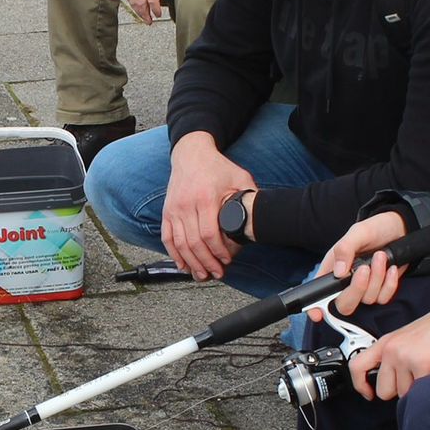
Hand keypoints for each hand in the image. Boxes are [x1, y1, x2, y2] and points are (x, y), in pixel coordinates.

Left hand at [124, 0, 185, 24]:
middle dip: (139, 13)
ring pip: (141, 3)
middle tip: (146, 20)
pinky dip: (154, 9)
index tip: (139, 13)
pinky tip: (158, 13)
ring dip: (146, 14)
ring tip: (151, 20)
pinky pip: (152, 1)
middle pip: (134, 1)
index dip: (134, 6)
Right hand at [162, 132, 254, 279]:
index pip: (209, 234)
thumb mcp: (239, 177)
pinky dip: (174, 255)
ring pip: (180, 244)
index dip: (218, 252)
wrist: (191, 154)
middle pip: (194, 243)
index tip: (227, 260)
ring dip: (191, 263)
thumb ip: (250, 196)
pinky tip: (183, 265)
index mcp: (206, 198)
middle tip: (217, 273)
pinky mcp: (167, 212)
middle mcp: (187, 205)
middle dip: (206, 263)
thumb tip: (262, 216)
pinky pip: (167, 238)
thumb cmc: (216, 167)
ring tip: (202, 275)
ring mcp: (174, 209)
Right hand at [307, 211, 408, 321]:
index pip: (319, 293)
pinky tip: (390, 267)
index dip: (316, 307)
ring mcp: (364, 289)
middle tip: (365, 268)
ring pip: (367, 299)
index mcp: (332, 269)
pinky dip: (389, 283)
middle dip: (357, 288)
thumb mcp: (358, 232)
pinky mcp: (380, 290)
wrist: (399, 229)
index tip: (317, 314)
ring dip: (377, 278)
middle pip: (345, 305)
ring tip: (380, 256)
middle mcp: (345, 283)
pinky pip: (383, 298)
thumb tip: (338, 272)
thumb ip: (345, 248)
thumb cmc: (374, 229)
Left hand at [347, 300, 429, 401]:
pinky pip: (419, 390)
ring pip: (403, 393)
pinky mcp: (419, 362)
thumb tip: (389, 380)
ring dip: (417, 387)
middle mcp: (390, 349)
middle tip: (414, 378)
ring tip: (427, 369)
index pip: (356, 366)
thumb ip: (394, 356)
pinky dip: (429, 384)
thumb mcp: (407, 340)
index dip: (360, 385)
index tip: (369, 394)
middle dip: (399, 390)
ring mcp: (402, 356)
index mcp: (384, 343)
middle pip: (384, 390)